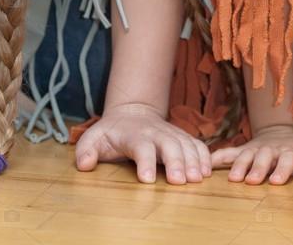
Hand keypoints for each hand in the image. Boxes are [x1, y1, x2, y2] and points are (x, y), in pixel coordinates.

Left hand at [74, 102, 211, 184]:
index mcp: (134, 135)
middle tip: (180, 181)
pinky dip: (204, 156)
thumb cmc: (112, 131)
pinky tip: (208, 171)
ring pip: (186, 144)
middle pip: (170, 144)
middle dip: (176, 162)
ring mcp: (171, 133)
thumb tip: (84, 164)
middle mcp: (156, 132)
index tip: (148, 179)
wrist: (133, 111)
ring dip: (193, 160)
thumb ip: (86, 150)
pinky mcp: (182, 137)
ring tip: (198, 179)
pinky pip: (196, 144)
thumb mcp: (93, 138)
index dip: (145, 162)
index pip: (141, 146)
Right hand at [211, 123, 292, 184]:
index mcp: (290, 152)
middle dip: (257, 168)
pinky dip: (219, 156)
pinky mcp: (244, 150)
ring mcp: (256, 149)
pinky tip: (208, 161)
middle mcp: (271, 149)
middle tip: (252, 181)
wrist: (284, 132)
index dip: (283, 169)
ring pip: (245, 155)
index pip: (288, 159)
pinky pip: (229, 152)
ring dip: (239, 165)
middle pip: (263, 157)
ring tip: (232, 178)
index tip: (276, 181)